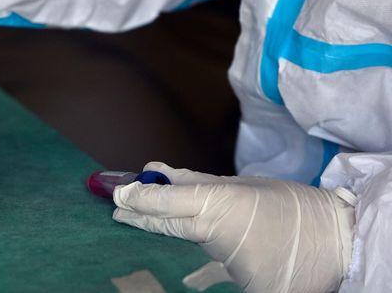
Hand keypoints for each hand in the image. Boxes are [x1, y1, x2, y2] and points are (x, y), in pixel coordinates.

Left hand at [113, 162, 354, 292]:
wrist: (335, 239)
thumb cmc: (287, 207)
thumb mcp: (240, 186)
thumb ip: (194, 183)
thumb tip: (156, 170)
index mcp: (221, 203)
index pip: (167, 202)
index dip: (139, 199)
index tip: (116, 193)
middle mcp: (220, 233)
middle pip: (170, 227)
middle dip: (140, 219)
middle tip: (117, 210)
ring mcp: (230, 262)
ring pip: (192, 248)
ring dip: (179, 237)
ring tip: (158, 225)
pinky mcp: (245, 286)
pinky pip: (215, 275)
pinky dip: (207, 268)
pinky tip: (206, 265)